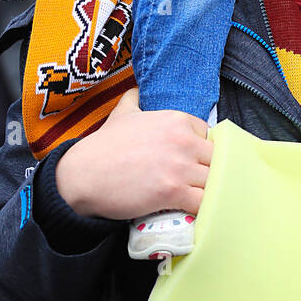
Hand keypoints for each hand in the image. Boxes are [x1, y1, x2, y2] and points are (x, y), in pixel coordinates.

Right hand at [55, 89, 212, 219]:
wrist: (84, 174)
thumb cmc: (103, 146)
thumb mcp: (122, 114)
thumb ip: (134, 99)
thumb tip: (136, 90)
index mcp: (176, 120)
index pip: (208, 135)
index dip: (201, 150)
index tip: (192, 161)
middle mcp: (183, 140)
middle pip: (216, 158)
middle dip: (208, 170)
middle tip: (196, 182)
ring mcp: (179, 167)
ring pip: (214, 181)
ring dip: (208, 190)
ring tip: (198, 197)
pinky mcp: (173, 192)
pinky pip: (203, 202)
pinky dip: (203, 208)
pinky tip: (195, 210)